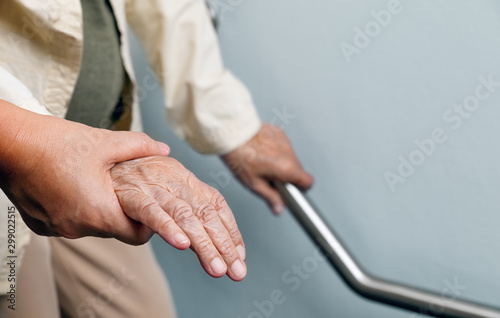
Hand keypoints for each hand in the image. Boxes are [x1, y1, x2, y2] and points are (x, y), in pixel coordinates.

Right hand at [0, 101, 168, 243]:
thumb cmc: (55, 143)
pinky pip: (69, 222)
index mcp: (98, 213)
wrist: (10, 144)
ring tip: (96, 182)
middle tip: (122, 188)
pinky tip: (72, 185)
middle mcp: (76, 228)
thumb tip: (163, 149)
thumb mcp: (106, 142)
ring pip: (91, 226)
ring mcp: (57, 229)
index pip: (137, 236)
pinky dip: (76, 209)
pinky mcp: (41, 225)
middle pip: (114, 230)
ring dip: (99, 208)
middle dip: (122, 211)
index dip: (149, 223)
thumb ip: (140, 146)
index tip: (149, 208)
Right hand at [111, 156, 246, 280]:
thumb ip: (178, 214)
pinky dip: (168, 227)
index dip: (230, 230)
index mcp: (184, 179)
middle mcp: (173, 180)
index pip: (215, 205)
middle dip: (223, 244)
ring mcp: (153, 186)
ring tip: (216, 268)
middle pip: (205, 213)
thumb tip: (194, 241)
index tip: (239, 256)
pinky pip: (151, 211)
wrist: (92, 160)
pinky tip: (182, 244)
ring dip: (203, 244)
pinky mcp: (130, 193)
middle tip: (236, 271)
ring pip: (184, 215)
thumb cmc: (127, 181)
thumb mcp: (160, 192)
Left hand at [221, 124, 313, 214]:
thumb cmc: (240, 157)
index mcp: (287, 168)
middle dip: (288, 175)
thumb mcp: (254, 183)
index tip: (291, 189)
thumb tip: (279, 208)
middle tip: (270, 177)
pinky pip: (283, 146)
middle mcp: (290, 153)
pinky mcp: (279, 132)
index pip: (308, 182)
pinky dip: (276, 150)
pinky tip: (262, 151)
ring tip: (263, 163)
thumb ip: (270, 197)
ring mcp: (285, 140)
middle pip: (298, 170)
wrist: (232, 134)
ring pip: (290, 157)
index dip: (301, 188)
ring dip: (282, 162)